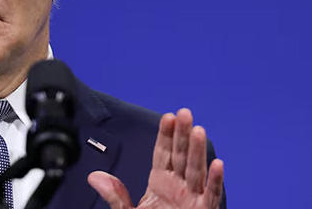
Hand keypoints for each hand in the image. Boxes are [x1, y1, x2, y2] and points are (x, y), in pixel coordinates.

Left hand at [88, 108, 223, 208]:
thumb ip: (115, 195)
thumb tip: (94, 177)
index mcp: (161, 183)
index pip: (164, 154)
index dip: (166, 135)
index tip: (168, 116)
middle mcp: (179, 187)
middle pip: (181, 156)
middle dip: (182, 135)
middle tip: (185, 113)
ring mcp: (192, 199)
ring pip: (196, 171)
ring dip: (197, 152)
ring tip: (198, 130)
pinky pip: (210, 196)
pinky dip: (214, 181)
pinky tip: (217, 164)